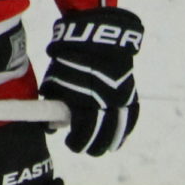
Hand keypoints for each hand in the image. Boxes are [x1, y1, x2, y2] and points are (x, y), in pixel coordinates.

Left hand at [44, 7, 143, 156]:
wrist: (99, 36)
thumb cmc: (72, 58)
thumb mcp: (57, 79)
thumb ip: (55, 103)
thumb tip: (52, 127)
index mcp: (85, 98)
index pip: (84, 131)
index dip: (77, 142)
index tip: (70, 143)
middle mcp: (106, 101)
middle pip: (103, 134)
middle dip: (93, 146)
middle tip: (85, 148)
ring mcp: (122, 97)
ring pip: (120, 128)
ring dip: (112, 141)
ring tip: (105, 147)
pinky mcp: (132, 92)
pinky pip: (132, 116)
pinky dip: (125, 129)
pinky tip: (119, 136)